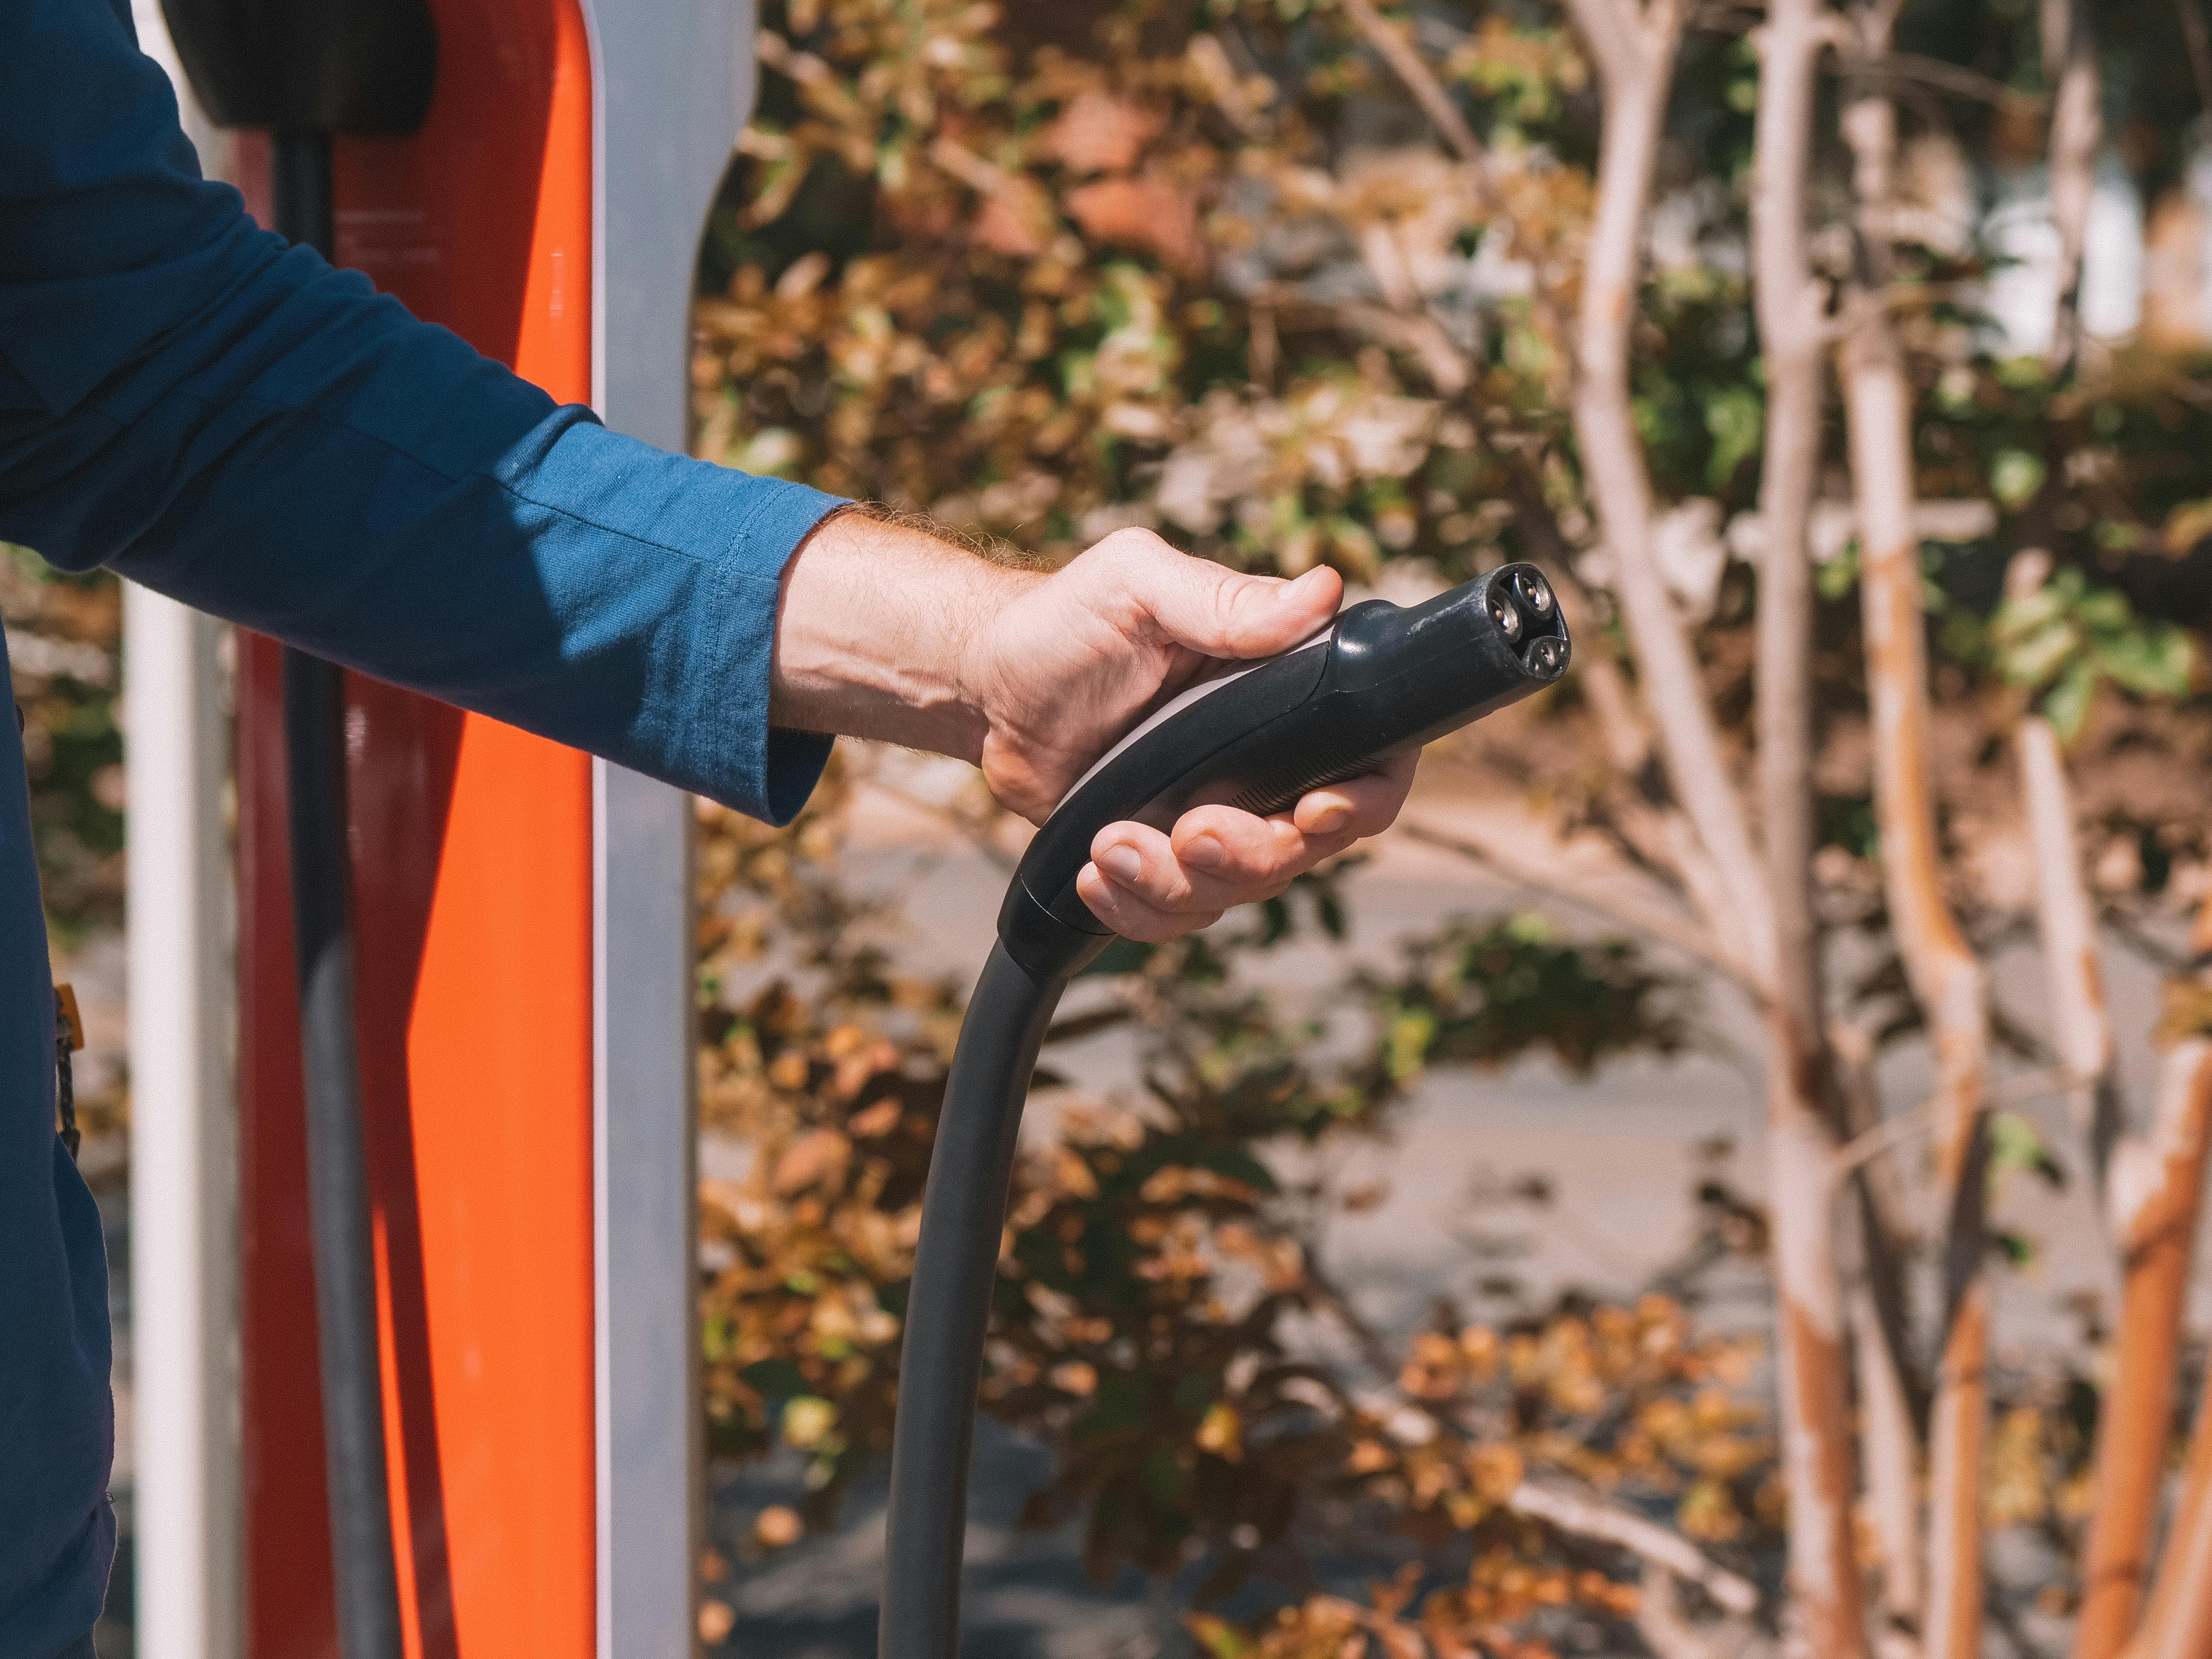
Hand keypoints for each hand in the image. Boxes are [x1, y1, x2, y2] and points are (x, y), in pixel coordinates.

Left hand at [770, 514, 1416, 940]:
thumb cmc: (1066, 622)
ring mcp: (1217, 815)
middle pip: (1305, 847)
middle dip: (1249, 857)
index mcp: (1285, 691)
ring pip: (1239, 892)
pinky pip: (1179, 913)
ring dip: (1176, 887)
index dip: (1363, 800)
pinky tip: (1095, 876)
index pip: (1371, 759)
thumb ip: (1225, 599)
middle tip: (1188, 832)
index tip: (1313, 811)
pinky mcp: (1165, 856)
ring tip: (1109, 846)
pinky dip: (1138, 909)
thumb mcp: (1139, 584)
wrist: (987, 689)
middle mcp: (1266, 763)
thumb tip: (1320, 592)